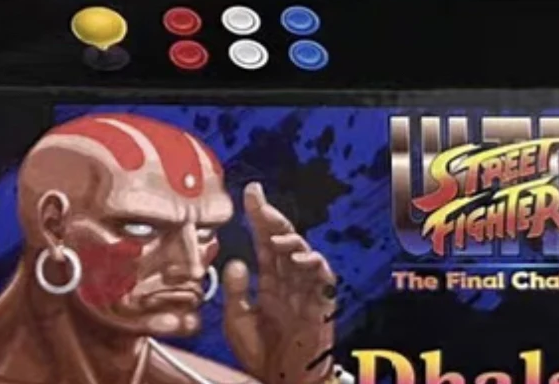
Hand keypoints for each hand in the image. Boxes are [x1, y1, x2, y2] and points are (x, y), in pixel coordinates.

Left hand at [224, 183, 335, 383]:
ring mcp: (306, 289)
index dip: (258, 216)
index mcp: (270, 280)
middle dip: (273, 218)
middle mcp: (289, 279)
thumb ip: (236, 292)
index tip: (251, 192)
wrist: (284, 381)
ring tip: (276, 236)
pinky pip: (322, 277)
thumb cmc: (263, 355)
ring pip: (303, 253)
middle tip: (261, 201)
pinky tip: (301, 258)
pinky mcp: (321, 303)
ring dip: (291, 241)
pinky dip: (314, 264)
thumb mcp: (238, 322)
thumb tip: (236, 261)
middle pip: (284, 240)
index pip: (264, 240)